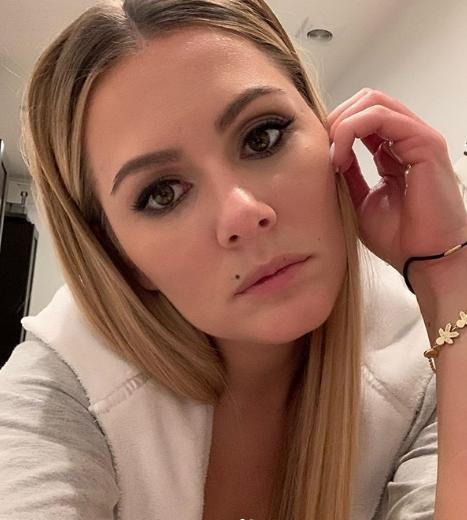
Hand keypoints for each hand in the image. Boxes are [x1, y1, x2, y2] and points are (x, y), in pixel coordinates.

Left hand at [326, 88, 466, 274]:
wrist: (423, 258)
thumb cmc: (400, 237)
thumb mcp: (361, 201)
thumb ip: (349, 174)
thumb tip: (329, 155)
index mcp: (394, 152)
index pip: (362, 118)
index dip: (335, 128)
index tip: (318, 154)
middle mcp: (407, 140)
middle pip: (367, 102)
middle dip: (336, 119)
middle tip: (321, 147)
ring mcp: (417, 138)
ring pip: (372, 102)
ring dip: (341, 123)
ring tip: (331, 153)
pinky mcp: (424, 142)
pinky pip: (380, 116)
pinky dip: (351, 129)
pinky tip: (340, 155)